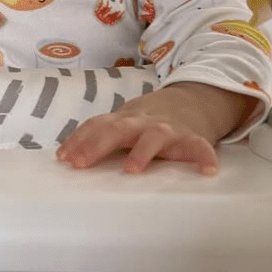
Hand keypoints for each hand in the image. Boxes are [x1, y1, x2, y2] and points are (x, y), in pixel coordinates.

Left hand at [56, 83, 254, 174]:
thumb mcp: (124, 122)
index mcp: (124, 120)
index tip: (63, 158)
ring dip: (142, 152)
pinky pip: (200, 148)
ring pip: (154, 138)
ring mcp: (168, 130)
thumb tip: (63, 157)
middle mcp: (143, 123)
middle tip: (80, 164)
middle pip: (117, 130)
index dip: (79, 140)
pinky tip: (208, 171)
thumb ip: (100, 135)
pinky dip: (204, 157)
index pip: (97, 126)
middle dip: (97, 146)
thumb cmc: (149, 120)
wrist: (193, 100)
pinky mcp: (193, 139)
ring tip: (131, 169)